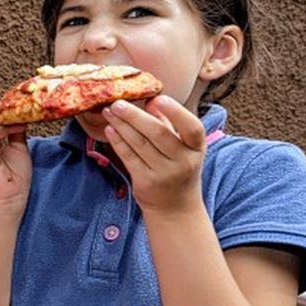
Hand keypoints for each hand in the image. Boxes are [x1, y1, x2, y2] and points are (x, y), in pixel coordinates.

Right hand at [0, 105, 30, 211]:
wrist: (12, 198)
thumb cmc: (15, 178)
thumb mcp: (18, 147)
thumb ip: (15, 132)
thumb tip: (20, 118)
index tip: (13, 112)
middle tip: (11, 113)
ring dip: (2, 118)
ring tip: (18, 120)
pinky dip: (5, 127)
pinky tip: (19, 128)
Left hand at [102, 96, 206, 213]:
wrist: (175, 208)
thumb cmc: (178, 169)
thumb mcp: (183, 148)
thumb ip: (170, 125)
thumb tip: (151, 101)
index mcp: (197, 148)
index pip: (192, 127)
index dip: (176, 112)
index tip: (157, 98)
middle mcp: (183, 161)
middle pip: (158, 133)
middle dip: (135, 116)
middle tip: (118, 102)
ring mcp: (164, 173)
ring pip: (139, 144)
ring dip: (121, 125)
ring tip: (108, 112)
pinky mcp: (145, 182)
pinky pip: (128, 157)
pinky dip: (118, 141)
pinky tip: (110, 129)